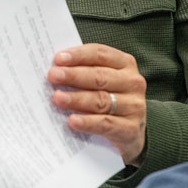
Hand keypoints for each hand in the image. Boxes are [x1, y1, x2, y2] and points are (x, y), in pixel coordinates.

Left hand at [47, 44, 146, 165]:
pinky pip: (106, 124)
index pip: (100, 54)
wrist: (130, 133)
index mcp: (125, 64)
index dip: (79, 55)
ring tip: (57, 98)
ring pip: (101, 100)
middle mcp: (132, 82)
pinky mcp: (131, 129)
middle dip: (74, 75)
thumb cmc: (110, 99)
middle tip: (53, 76)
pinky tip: (72, 120)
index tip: (58, 59)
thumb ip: (84, 71)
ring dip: (76, 99)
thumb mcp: (103, 82)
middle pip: (100, 77)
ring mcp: (134, 106)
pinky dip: (88, 122)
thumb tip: (55, 68)